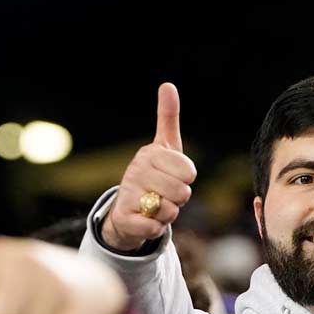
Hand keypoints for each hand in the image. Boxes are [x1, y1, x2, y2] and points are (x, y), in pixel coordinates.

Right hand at [99, 83, 197, 250]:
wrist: (127, 210)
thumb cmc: (154, 175)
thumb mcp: (164, 146)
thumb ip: (167, 117)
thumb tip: (167, 85)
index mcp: (149, 154)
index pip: (189, 172)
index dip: (187, 179)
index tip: (174, 176)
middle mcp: (135, 171)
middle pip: (182, 193)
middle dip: (178, 199)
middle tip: (164, 194)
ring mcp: (128, 194)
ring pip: (170, 211)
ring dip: (168, 214)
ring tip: (155, 206)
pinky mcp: (124, 218)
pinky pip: (156, 228)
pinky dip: (157, 229)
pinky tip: (147, 221)